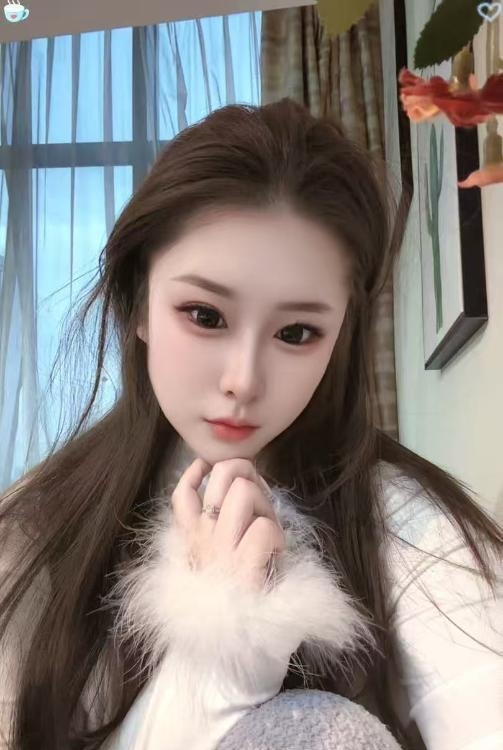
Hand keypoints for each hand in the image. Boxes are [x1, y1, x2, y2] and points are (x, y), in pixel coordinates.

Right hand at [171, 458, 285, 590]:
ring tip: (268, 526)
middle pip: (222, 475)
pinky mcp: (243, 567)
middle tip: (257, 499)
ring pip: (244, 491)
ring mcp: (221, 551)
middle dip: (247, 476)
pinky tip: (275, 554)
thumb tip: (243, 488)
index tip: (212, 468)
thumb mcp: (218, 561)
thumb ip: (222, 527)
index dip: (200, 470)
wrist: (236, 653)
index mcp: (192, 540)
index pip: (183, 492)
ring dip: (264, 503)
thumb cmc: (237, 603)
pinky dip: (277, 536)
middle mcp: (202, 540)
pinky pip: (264, 527)